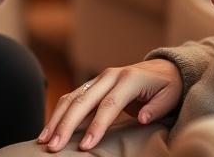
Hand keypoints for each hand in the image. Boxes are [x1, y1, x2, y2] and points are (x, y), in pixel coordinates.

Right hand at [37, 59, 182, 151]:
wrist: (163, 67)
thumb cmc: (167, 86)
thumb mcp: (169, 96)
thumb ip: (156, 107)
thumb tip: (142, 117)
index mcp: (129, 79)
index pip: (109, 104)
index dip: (97, 126)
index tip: (85, 146)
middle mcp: (110, 76)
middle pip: (84, 100)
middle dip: (66, 125)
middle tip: (53, 147)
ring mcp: (99, 78)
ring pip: (73, 97)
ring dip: (57, 119)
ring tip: (44, 140)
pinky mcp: (93, 84)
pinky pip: (73, 97)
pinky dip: (60, 113)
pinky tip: (50, 129)